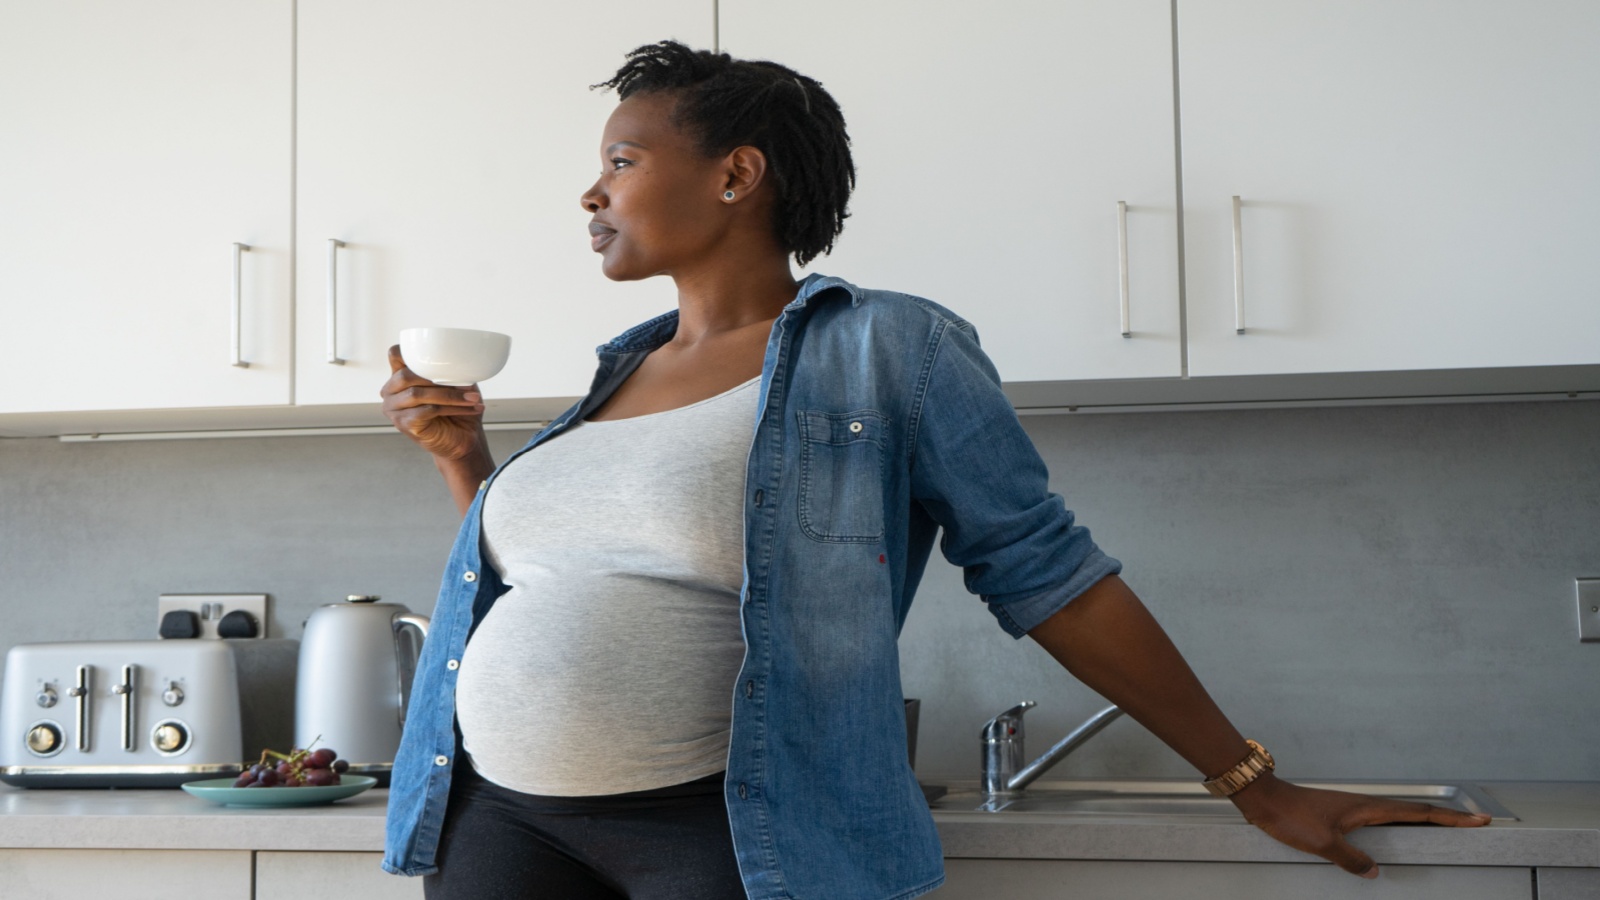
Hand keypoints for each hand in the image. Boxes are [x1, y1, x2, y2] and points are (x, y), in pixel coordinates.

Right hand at [381, 344, 487, 459]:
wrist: (462, 438)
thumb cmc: (456, 409)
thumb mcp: (454, 384)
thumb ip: (448, 370)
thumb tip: (457, 359)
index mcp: (398, 378)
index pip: (395, 355)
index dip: (411, 352)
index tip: (439, 357)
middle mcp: (390, 392)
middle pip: (406, 375)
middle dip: (438, 378)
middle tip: (467, 385)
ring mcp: (394, 409)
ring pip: (418, 394)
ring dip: (450, 395)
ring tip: (473, 398)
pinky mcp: (404, 424)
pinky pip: (426, 410)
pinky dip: (450, 408)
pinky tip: (468, 409)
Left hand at [1229, 773, 1491, 877]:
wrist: (1264, 800)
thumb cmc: (1292, 817)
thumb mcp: (1322, 843)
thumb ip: (1351, 859)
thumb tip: (1376, 872)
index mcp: (1368, 809)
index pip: (1418, 813)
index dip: (1449, 818)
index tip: (1478, 819)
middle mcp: (1366, 806)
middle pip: (1416, 813)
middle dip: (1446, 819)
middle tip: (1475, 825)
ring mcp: (1355, 810)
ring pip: (1399, 817)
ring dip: (1424, 822)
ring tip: (1447, 831)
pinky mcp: (1343, 816)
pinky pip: (1381, 822)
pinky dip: (1399, 827)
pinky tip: (1397, 838)